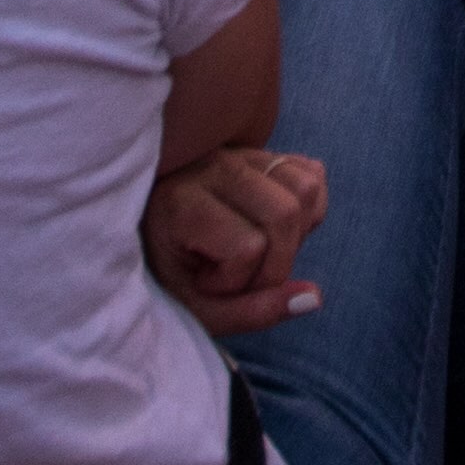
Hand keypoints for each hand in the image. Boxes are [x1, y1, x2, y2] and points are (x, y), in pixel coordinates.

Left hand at [145, 143, 328, 332]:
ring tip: (258, 253)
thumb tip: (314, 297)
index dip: (237, 282)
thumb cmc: (170, 274)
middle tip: (239, 277)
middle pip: (285, 214)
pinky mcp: (263, 152)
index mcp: (183, 201)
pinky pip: (312, 176)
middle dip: (276, 264)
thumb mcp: (198, 308)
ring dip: (297, 236)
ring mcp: (241, 153)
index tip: (205, 284)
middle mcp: (213, 166)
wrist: (150, 235)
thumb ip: (253, 312)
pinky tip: (275, 232)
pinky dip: (308, 211)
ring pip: (307, 188)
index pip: (249, 247)